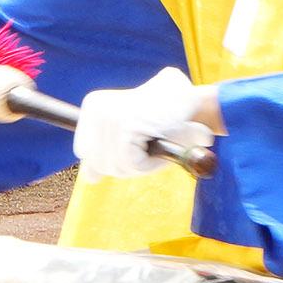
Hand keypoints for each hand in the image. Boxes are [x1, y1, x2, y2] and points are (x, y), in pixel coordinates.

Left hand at [67, 75, 216, 180]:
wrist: (197, 104)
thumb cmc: (170, 117)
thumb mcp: (131, 135)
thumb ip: (107, 153)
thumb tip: (90, 178)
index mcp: (93, 106)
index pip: (85, 152)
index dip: (112, 158)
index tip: (136, 144)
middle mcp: (97, 108)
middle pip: (98, 163)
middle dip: (126, 163)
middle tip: (149, 143)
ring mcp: (110, 117)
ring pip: (116, 167)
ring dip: (142, 164)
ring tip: (157, 140)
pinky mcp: (128, 128)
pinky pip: (132, 166)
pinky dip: (151, 163)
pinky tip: (161, 143)